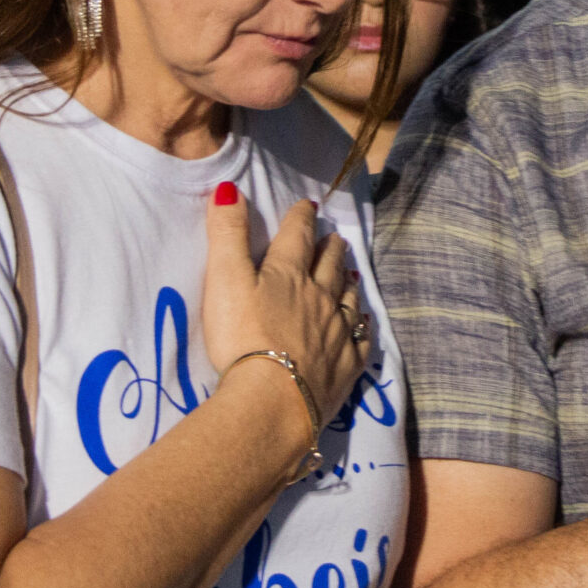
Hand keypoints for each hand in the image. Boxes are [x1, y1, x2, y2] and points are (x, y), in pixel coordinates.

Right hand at [201, 186, 366, 461]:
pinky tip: (362, 323)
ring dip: (346, 280)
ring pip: (347, 297)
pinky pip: (360, 339)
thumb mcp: (225, 279)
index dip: (301, 218)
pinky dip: (361, 326)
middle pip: (329, 264)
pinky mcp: (346, 365)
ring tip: (349, 270)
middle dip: (330, 247)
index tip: (308, 207)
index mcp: (289, 274)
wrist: (272, 400)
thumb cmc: (242, 337)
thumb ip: (227, 234)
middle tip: (335, 238)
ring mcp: (338, 332)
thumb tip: (230, 188)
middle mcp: (320, 297)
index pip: (297, 237)